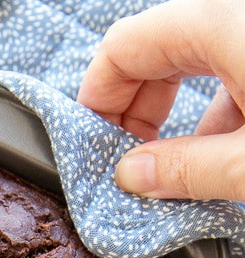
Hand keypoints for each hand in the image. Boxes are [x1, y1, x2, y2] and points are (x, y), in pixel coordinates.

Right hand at [77, 0, 244, 199]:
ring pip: (197, 63)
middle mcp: (234, 12)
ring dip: (178, 119)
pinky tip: (221, 157)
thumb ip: (187, 169)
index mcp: (216, 21)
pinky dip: (221, 111)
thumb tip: (133, 176)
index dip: (96, 100)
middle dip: (134, 113)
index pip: (122, 48)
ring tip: (176, 173)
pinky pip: (236, 68)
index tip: (93, 149)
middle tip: (129, 168)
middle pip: (156, 53)